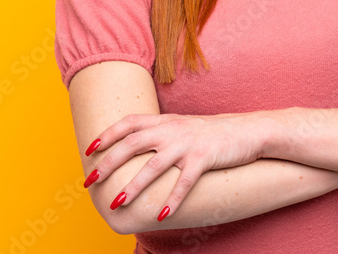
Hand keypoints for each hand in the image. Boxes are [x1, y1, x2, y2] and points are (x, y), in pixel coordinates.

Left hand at [83, 111, 266, 218]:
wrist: (248, 130)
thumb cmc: (212, 133)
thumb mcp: (182, 127)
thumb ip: (160, 134)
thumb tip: (134, 149)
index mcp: (165, 121)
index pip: (129, 122)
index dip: (107, 135)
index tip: (89, 150)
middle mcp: (172, 129)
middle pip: (132, 143)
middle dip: (109, 163)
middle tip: (91, 181)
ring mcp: (188, 143)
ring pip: (154, 165)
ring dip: (133, 186)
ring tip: (117, 203)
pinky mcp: (204, 158)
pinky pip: (185, 181)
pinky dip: (173, 199)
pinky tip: (162, 215)